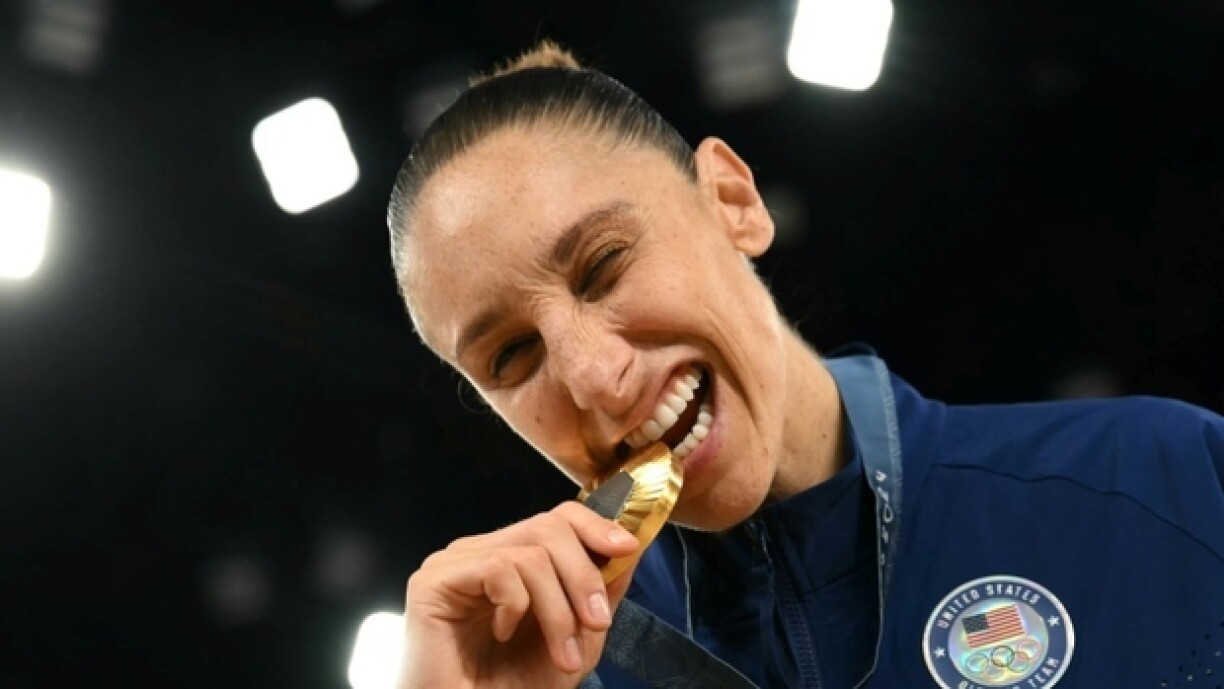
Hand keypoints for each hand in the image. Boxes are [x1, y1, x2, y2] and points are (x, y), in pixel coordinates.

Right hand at [399, 501, 641, 688]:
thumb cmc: (514, 687)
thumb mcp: (577, 640)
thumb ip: (601, 595)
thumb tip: (630, 550)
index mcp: (511, 558)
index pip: (555, 517)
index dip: (595, 525)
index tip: (626, 549)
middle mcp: (481, 552)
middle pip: (548, 527)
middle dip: (583, 576)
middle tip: (597, 623)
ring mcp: (455, 563)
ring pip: (529, 552)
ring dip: (558, 609)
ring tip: (563, 654)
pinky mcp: (433, 581)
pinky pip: (498, 568)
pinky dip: (516, 606)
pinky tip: (503, 634)